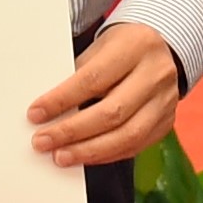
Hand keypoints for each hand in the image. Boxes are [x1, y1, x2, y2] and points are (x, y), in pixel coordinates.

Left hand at [27, 22, 179, 167]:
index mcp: (136, 47)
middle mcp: (156, 74)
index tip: (36, 114)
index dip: (62, 100)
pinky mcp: (166, 123)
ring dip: (89, 151)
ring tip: (60, 156)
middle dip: (72, 131)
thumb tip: (47, 110)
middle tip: (42, 141)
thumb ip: (77, 76)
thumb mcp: (99, 48)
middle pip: (112, 112)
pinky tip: (85, 156)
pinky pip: (135, 147)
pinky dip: (106, 155)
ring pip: (127, 136)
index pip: (93, 79)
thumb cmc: (120, 48)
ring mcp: (166, 101)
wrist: (159, 48)